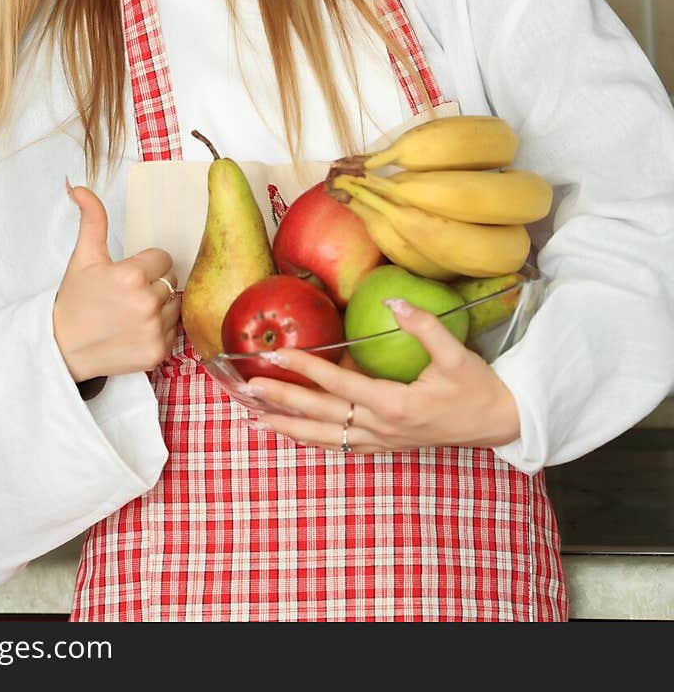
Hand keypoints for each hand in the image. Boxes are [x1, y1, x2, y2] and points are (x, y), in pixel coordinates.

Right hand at [53, 180, 180, 383]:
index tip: (126, 276)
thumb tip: (79, 186)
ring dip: (160, 307)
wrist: (63, 348)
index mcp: (131, 275)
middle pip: (171, 281)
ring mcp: (153, 329)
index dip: (145, 265)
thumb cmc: (75, 301)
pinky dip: (160, 331)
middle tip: (126, 296)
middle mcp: (146, 302)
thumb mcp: (84, 256)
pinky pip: (175, 332)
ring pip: (176, 305)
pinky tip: (136, 331)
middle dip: (152, 285)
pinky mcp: (158, 352)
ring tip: (131, 313)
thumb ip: (92, 218)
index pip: (163, 258)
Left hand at [242, 298, 520, 452]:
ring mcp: (382, 441)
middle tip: (247, 389)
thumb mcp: (457, 354)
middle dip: (282, 401)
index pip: (338, 383)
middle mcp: (381, 427)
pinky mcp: (386, 445)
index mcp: (394, 404)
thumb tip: (392, 301)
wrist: (500, 423)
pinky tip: (294, 432)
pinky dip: (313, 438)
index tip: (276, 355)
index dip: (304, 368)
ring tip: (256, 418)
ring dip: (289, 427)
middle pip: (320, 415)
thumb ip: (424, 326)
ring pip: (325, 437)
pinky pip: (341, 444)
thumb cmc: (478, 388)